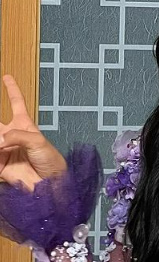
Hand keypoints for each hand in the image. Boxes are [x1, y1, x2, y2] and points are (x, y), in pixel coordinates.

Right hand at [0, 74, 66, 190]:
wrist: (50, 184)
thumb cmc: (51, 161)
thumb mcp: (38, 141)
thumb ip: (17, 135)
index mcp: (25, 126)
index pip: (17, 103)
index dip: (12, 90)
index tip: (7, 77)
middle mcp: (12, 136)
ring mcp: (4, 150)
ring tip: (2, 144)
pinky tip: (1, 148)